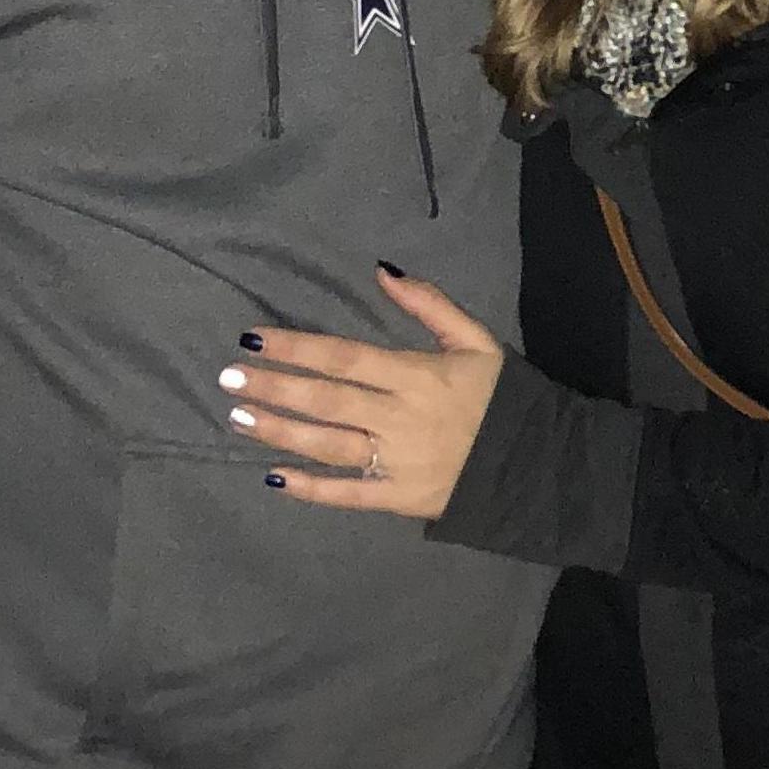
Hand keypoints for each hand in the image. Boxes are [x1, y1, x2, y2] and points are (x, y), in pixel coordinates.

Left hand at [219, 266, 504, 519]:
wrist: (540, 464)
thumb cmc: (502, 396)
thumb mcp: (476, 339)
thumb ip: (429, 304)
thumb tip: (382, 270)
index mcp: (415, 374)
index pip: (343, 357)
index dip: (296, 347)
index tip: (254, 339)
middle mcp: (399, 417)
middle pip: (326, 400)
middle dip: (274, 389)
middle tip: (228, 380)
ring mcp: (398, 462)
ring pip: (328, 445)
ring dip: (280, 432)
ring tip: (239, 419)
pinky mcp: (401, 499)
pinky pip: (348, 495)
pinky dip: (311, 489)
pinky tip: (274, 478)